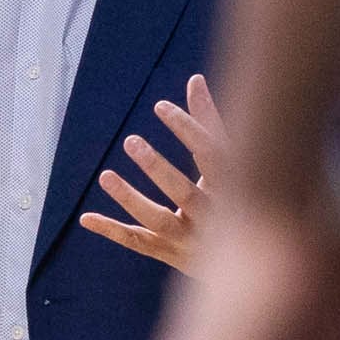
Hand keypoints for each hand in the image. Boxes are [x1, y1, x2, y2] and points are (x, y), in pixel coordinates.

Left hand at [81, 73, 228, 274]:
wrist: (253, 260)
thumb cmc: (239, 196)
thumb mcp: (229, 160)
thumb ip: (210, 122)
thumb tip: (195, 79)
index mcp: (236, 189)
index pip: (213, 157)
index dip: (189, 130)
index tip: (160, 106)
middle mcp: (215, 217)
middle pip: (186, 194)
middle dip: (158, 168)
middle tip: (131, 140)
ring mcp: (191, 239)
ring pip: (159, 221)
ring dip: (131, 199)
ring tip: (106, 175)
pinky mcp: (170, 253)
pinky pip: (138, 242)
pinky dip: (112, 231)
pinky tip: (86, 217)